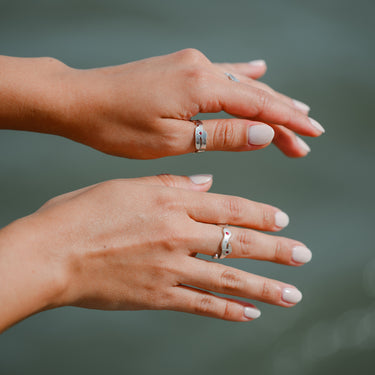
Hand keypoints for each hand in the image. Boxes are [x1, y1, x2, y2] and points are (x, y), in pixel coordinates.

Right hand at [1, 174, 310, 329]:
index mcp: (171, 203)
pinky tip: (249, 314)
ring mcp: (170, 269)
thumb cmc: (84, 213)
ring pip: (228, 279)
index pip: (230, 209)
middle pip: (237, 244)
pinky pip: (201, 305)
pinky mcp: (158, 296)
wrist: (52, 252)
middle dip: (275, 251)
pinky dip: (227, 311)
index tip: (283, 221)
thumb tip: (207, 184)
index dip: (260, 215)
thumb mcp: (129, 186)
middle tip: (302, 256)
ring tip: (290, 294)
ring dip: (263, 287)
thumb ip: (173, 184)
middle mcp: (178, 235)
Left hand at [54, 49, 323, 157]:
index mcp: (201, 87)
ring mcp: (189, 64)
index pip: (259, 107)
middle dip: (283, 117)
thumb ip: (221, 135)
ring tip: (293, 111)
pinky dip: (242, 75)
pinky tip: (257, 70)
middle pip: (254, 95)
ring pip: (240, 85)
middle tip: (307, 137)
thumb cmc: (118, 125)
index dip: (288, 123)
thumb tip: (264, 134)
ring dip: (267, 101)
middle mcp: (200, 68)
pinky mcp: (178, 67)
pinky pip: (220, 70)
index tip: (311, 135)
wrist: (80, 100)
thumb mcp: (172, 140)